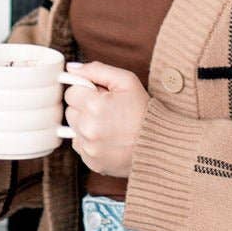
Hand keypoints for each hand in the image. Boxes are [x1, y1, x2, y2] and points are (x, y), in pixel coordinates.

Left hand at [61, 61, 150, 178]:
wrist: (160, 144)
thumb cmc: (144, 111)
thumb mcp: (127, 81)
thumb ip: (96, 70)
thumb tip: (71, 67)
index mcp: (94, 105)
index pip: (71, 92)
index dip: (87, 92)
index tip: (102, 96)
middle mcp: (88, 129)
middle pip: (70, 111)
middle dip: (85, 109)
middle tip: (108, 111)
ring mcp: (89, 148)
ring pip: (74, 130)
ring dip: (86, 126)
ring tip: (110, 126)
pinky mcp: (92, 162)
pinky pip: (81, 146)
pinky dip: (91, 143)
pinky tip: (109, 140)